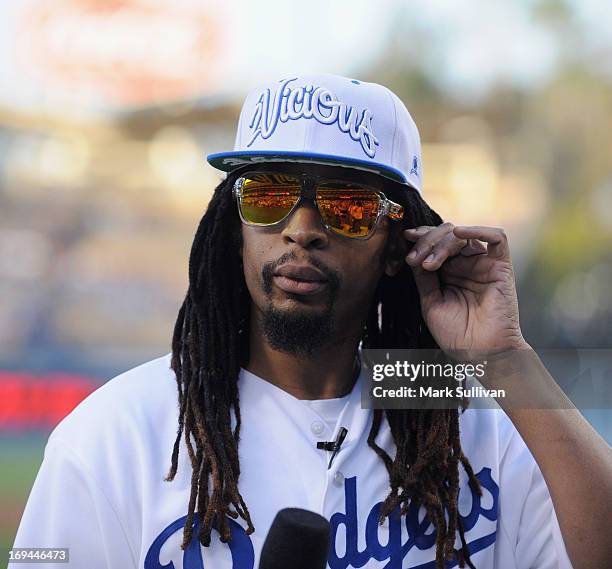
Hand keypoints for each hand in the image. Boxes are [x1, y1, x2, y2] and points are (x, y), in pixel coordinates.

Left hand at [403, 223, 528, 356]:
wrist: (481, 354)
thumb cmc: (456, 334)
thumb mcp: (430, 302)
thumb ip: (424, 277)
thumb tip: (413, 253)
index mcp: (448, 272)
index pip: (435, 244)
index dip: (421, 237)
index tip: (405, 238)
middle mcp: (465, 265)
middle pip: (446, 235)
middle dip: (427, 242)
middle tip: (413, 258)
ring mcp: (483, 264)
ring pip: (463, 236)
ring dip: (442, 244)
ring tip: (429, 263)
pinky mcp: (501, 267)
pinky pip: (497, 238)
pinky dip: (478, 230)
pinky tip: (459, 232)